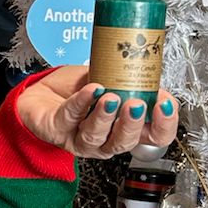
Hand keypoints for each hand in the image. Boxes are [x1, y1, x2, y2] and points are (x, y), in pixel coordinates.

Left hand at [12, 65, 178, 159]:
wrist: (41, 92)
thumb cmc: (76, 90)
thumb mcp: (109, 80)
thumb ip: (128, 78)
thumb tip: (147, 66)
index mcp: (124, 127)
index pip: (154, 137)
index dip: (164, 126)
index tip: (166, 104)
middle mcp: (105, 139)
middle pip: (125, 142)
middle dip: (132, 124)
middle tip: (137, 104)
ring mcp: (80, 139)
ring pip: (96, 137)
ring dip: (105, 116)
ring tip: (110, 97)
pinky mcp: (57, 131)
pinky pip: (70, 119)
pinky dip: (81, 102)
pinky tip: (90, 89)